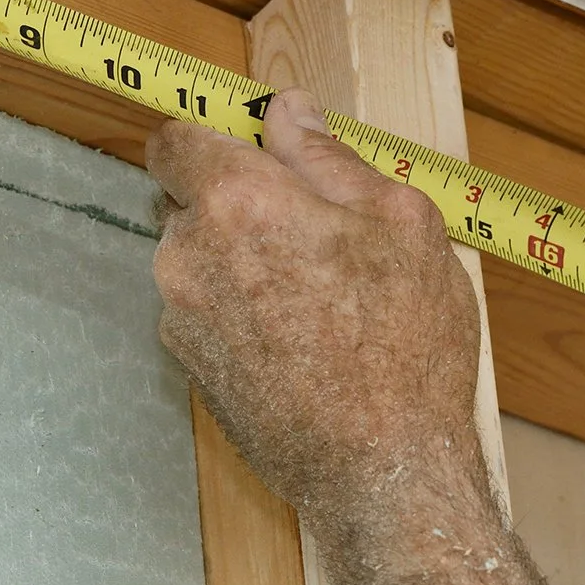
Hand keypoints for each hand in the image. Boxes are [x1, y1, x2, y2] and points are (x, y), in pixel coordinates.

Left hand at [148, 88, 487, 540]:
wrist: (385, 473)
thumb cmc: (407, 347)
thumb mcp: (401, 223)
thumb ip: (329, 156)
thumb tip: (288, 111)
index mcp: (236, 203)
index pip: (176, 140)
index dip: (215, 139)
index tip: (259, 154)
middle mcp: (188, 258)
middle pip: (189, 201)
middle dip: (240, 204)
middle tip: (316, 234)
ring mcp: (181, 320)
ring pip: (199, 261)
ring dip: (242, 262)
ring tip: (320, 297)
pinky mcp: (189, 371)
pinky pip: (208, 314)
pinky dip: (242, 313)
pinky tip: (304, 341)